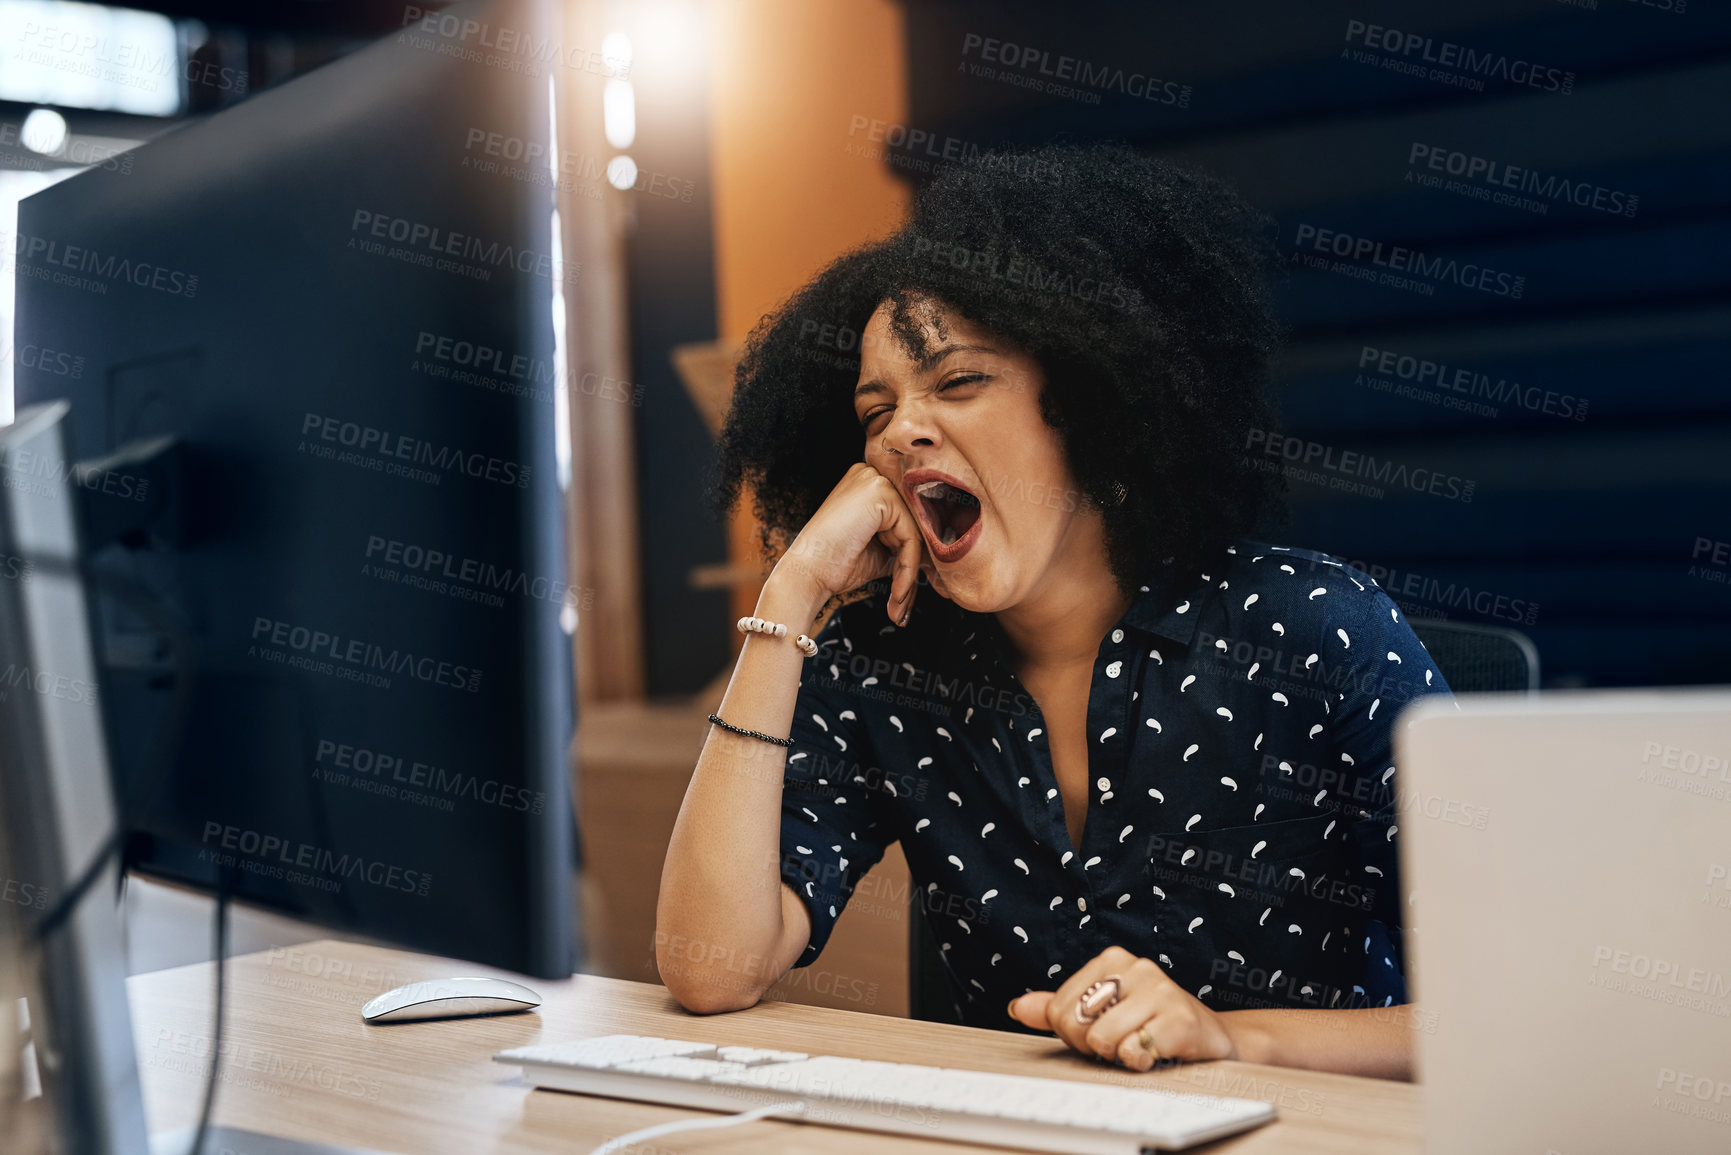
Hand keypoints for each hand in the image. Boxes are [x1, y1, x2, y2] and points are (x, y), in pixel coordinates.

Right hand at [770, 462, 931, 626]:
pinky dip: (907, 569)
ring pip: (915, 532)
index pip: (908, 517)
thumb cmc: (836, 566)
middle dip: (918, 564)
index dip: (918, 553)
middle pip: (914, 522)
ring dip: (911, 573)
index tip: (923, 587)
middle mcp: (871, 475)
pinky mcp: (879, 493)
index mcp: (869, 485)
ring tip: (899, 601)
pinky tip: (897, 591)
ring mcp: (874, 481)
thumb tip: (940, 555)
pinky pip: (910, 536)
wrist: (807, 576)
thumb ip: (907, 544)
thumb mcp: (881, 551)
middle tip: (920, 598)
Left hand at [1007, 946, 1237, 1070]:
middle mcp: (1136, 966)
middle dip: (1092, 1045)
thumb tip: (1019, 1007)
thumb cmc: (1149, 1023)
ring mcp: (1160, 990)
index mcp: (1111, 960)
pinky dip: (1140, 1062)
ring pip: (1103, 1039)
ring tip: (1140, 1044)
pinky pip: (1134, 1052)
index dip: (1073, 1034)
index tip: (1101, 1031)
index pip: (1058, 1009)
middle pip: (1075, 1023)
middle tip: (1121, 1041)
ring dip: (1118, 1055)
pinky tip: (1158, 1052)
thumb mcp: (1102, 1011)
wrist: (1209, 1036)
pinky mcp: (1180, 1019)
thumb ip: (1059, 1008)